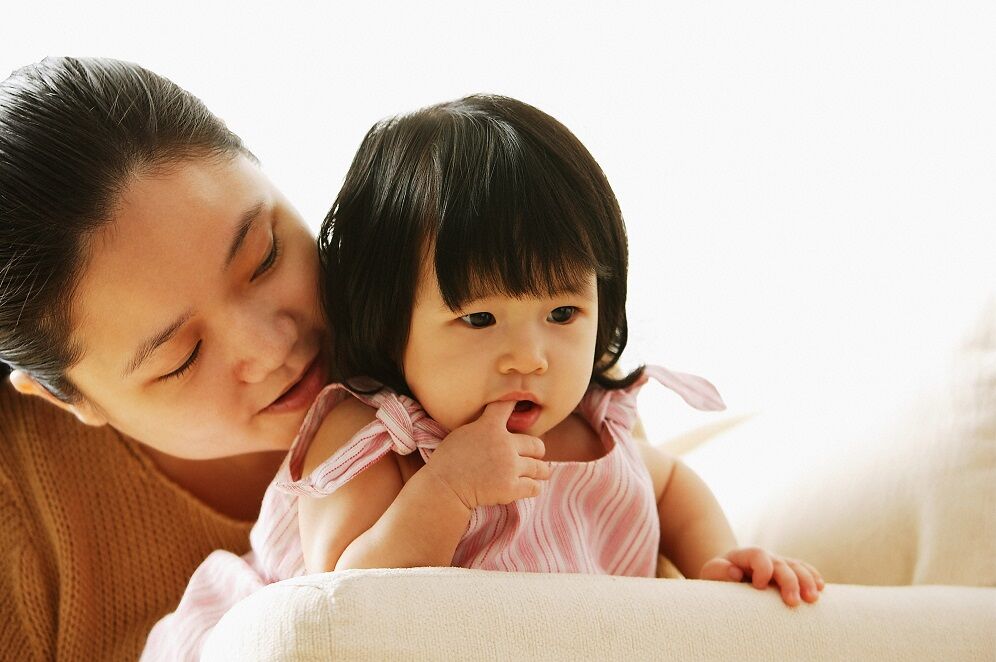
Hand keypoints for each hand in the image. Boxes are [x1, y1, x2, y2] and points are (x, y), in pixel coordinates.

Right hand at [423, 400, 550, 510]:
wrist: (443, 488)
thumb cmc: (448, 461)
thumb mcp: (462, 434)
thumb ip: (483, 427)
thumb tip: (497, 426)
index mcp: (490, 427)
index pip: (508, 406)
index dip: (516, 402)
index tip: (521, 401)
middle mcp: (504, 444)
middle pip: (537, 444)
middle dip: (536, 452)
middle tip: (533, 457)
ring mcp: (509, 466)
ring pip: (540, 468)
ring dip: (538, 471)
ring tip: (536, 473)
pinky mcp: (511, 488)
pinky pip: (534, 487)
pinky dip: (532, 487)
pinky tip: (526, 487)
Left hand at [699, 546, 824, 606]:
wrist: (729, 571)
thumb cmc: (719, 575)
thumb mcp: (711, 572)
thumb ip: (719, 570)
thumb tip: (735, 573)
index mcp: (746, 555)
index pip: (759, 556)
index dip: (762, 569)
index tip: (759, 587)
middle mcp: (766, 557)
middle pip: (782, 564)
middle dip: (790, 582)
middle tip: (793, 603)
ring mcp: (779, 563)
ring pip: (797, 567)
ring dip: (807, 581)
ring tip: (812, 599)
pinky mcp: (788, 571)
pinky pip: (804, 570)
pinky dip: (813, 577)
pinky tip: (821, 588)